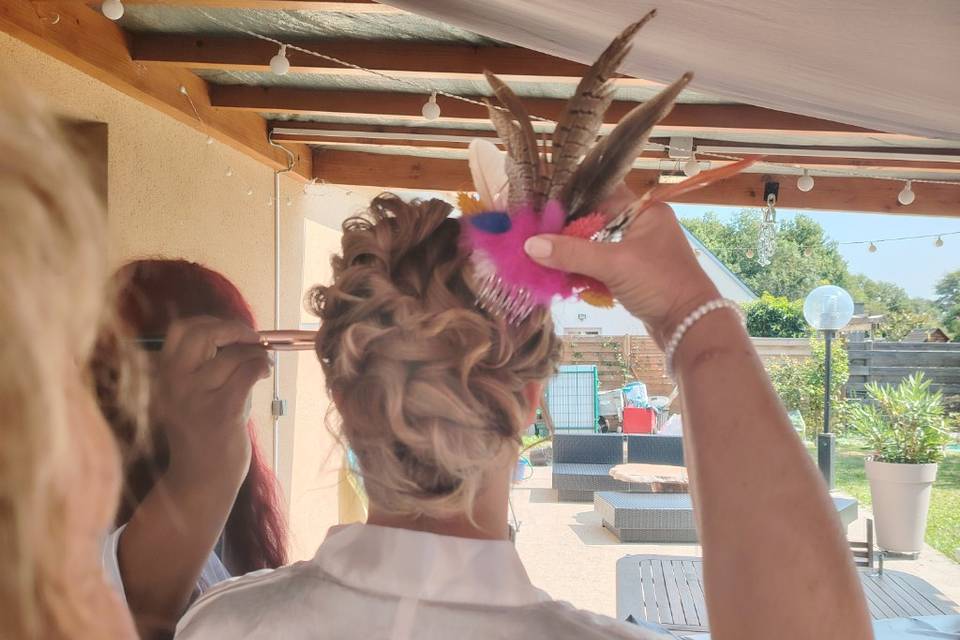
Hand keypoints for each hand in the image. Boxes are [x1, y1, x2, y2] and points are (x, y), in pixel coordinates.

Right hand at [150, 316, 270, 487]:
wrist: (200, 480)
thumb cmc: (203, 433)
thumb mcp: (193, 394)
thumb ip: (206, 364)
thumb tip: (240, 334)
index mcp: (164, 375)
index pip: (180, 329)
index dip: (211, 322)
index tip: (232, 331)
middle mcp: (174, 383)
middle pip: (203, 333)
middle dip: (235, 330)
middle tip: (253, 339)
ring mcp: (196, 397)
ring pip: (234, 354)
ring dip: (256, 354)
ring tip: (262, 364)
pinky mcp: (222, 410)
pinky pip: (248, 371)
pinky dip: (262, 366)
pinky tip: (264, 374)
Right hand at [524, 201, 719, 346]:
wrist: (690, 325)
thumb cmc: (660, 283)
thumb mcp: (613, 264)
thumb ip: (571, 253)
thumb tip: (529, 245)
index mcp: (645, 211)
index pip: (601, 195)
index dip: (572, 201)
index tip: (541, 210)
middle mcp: (642, 226)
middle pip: (595, 222)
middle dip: (567, 233)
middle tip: (536, 238)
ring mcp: (638, 252)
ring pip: (596, 246)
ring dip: (573, 256)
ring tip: (543, 259)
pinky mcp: (634, 275)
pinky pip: (602, 267)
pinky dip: (584, 272)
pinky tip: (562, 278)